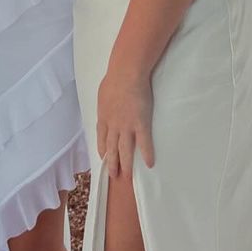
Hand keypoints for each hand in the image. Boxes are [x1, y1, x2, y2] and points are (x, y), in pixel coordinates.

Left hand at [96, 61, 154, 178]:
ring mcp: (126, 126)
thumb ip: (105, 103)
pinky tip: (150, 164)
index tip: (104, 158)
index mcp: (103, 117)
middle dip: (112, 163)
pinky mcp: (141, 124)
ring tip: (128, 176)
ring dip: (126, 164)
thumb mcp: (103, 93)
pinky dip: (147, 154)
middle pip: (112, 148)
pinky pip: (144, 143)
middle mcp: (113, 125)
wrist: (126, 74)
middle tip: (114, 175)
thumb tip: (105, 103)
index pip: (102, 138)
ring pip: (125, 150)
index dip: (103, 150)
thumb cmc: (114, 79)